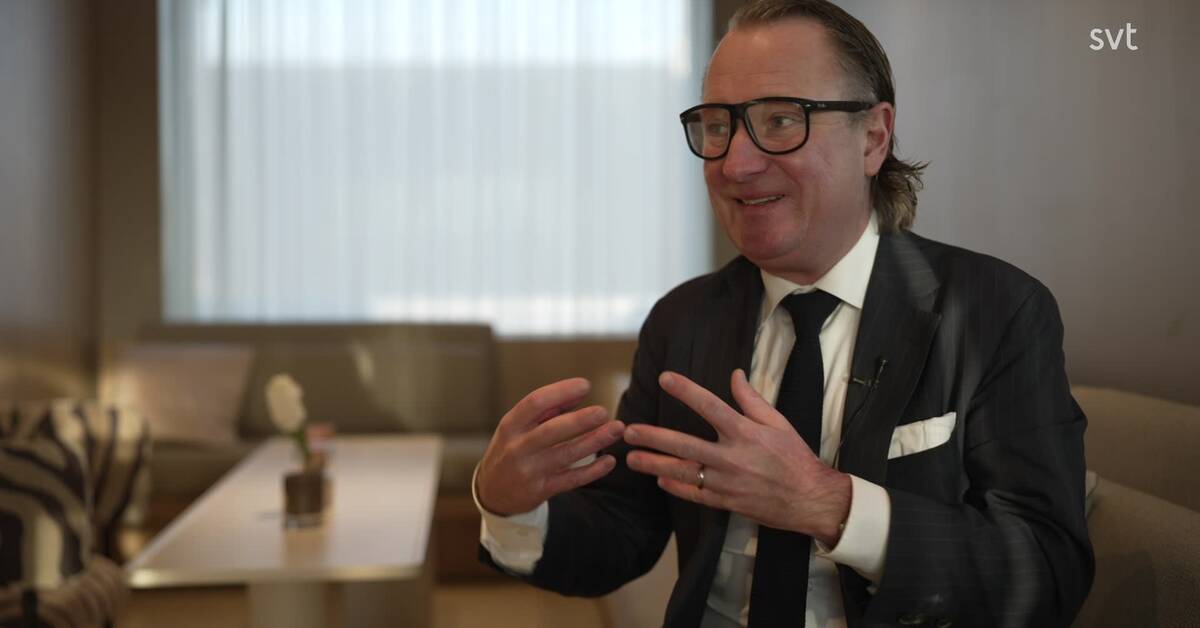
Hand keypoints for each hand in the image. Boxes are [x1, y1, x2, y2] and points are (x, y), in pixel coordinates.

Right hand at [476, 378, 625, 515]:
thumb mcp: (519, 426)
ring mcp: (529, 471)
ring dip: (594, 441)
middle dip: (580, 420)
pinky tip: (609, 461)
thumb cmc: (512, 448)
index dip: (561, 391)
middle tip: (603, 411)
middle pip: (552, 430)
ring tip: (616, 429)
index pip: (535, 403)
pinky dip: (592, 471)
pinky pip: (571, 480)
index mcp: (511, 425)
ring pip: (566, 455)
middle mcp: (518, 447)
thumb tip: (580, 390)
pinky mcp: (541, 490)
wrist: (493, 492)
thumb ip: (548, 408)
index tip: (586, 385)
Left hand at [624, 369, 850, 545]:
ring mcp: (727, 482)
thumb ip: (752, 399)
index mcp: (746, 433)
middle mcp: (732, 457)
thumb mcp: (779, 423)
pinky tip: (658, 479)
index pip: (710, 406)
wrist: (810, 500)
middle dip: (653, 437)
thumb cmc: (795, 458)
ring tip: (631, 459)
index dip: (686, 390)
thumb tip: (734, 374)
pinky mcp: (726, 502)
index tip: (665, 378)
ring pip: (682, 472)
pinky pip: (694, 494)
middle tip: (628, 431)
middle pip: (684, 444)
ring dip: (654, 464)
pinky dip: (675, 487)